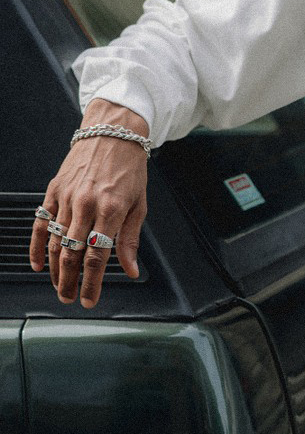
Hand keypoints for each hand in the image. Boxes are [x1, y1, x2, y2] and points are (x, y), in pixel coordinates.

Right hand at [29, 98, 149, 308]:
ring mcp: (67, 197)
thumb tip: (131, 270)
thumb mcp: (139, 205)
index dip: (92, 282)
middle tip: (70, 299)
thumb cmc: (129, 168)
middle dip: (70, 281)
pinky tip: (38, 263)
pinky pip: (41, 223)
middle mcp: (86, 204)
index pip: (98, 256)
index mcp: (111, 209)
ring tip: (59, 287)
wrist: (112, 134)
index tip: (90, 300)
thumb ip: (130, 240)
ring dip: (55, 269)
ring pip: (54, 241)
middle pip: (72, 253)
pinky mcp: (53, 191)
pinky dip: (37, 246)